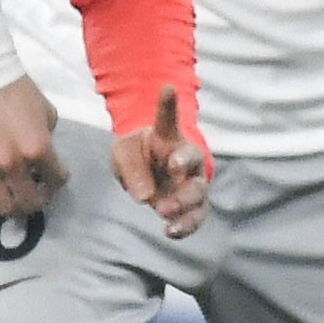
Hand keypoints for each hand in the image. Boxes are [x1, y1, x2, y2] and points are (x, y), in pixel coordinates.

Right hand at [0, 78, 64, 220]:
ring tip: (13, 205)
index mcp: (38, 147)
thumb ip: (47, 138)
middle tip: (36, 199)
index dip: (58, 182)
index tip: (54, 181)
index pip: (56, 180)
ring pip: (1, 205)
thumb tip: (45, 157)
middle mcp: (12, 161)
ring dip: (12, 209)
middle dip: (37, 203)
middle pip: (30, 201)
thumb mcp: (46, 112)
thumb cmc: (16, 89)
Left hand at [108, 85, 211, 239]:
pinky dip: (185, 226)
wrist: (146, 168)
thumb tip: (146, 196)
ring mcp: (190, 183)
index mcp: (168, 138)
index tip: (167, 90)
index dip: (168, 104)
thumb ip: (133, 168)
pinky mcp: (189, 205)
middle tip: (170, 180)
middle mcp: (185, 160)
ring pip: (199, 195)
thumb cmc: (137, 153)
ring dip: (186, 207)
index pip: (168, 119)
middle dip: (184, 174)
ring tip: (166, 215)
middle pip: (195, 164)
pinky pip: (195, 217)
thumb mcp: (124, 153)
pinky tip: (170, 232)